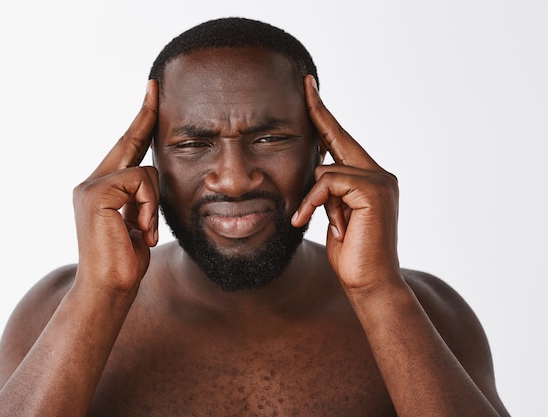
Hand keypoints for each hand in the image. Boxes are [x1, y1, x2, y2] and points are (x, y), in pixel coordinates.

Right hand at [72, 80, 159, 292]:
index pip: (126, 149)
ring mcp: (90, 185)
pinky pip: (141, 182)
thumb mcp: (139, 224)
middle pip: (129, 143)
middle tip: (155, 85)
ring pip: (145, 170)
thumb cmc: (127, 262)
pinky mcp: (95, 192)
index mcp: (103, 189)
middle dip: (145, 115)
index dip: (139, 123)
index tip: (151, 95)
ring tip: (144, 232)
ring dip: (154, 204)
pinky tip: (141, 231)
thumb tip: (153, 181)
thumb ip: (141, 200)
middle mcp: (91, 182)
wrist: (109, 289)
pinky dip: (149, 207)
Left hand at [292, 75, 400, 290]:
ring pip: (328, 168)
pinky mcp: (374, 190)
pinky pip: (329, 181)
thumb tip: (315, 171)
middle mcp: (380, 174)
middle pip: (339, 137)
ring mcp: (380, 180)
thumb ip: (329, 191)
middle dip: (319, 112)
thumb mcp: (332, 216)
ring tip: (315, 222)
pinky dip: (314, 201)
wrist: (368, 284)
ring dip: (314, 198)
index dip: (325, 117)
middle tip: (305, 83)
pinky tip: (309, 220)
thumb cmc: (348, 255)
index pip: (342, 141)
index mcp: (370, 179)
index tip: (311, 91)